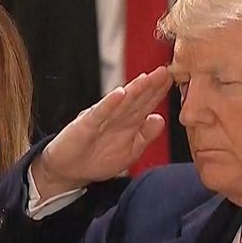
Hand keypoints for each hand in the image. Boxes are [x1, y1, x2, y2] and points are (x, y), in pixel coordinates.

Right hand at [32, 66, 171, 199]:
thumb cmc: (97, 160)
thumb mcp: (129, 152)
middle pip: (136, 99)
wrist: (68, 171)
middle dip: (150, 86)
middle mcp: (116, 117)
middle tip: (165, 71)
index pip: (146, 104)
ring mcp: (101, 119)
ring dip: (134, 90)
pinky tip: (119, 94)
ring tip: (147, 78)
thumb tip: (161, 119)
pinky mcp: (85, 125)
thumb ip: (145, 136)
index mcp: (128, 123)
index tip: (173, 80)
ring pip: (121, 103)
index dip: (159, 93)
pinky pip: (99, 113)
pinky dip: (110, 104)